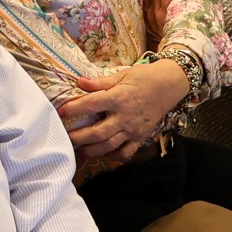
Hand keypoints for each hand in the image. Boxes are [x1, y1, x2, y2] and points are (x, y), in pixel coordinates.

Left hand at [59, 63, 186, 164]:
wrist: (170, 85)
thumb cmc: (144, 78)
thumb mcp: (122, 75)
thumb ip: (100, 82)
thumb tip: (80, 81)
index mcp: (118, 98)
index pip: (91, 104)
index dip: (74, 108)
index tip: (61, 112)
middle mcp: (125, 116)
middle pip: (98, 132)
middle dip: (79, 137)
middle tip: (66, 137)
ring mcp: (133, 129)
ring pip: (109, 145)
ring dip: (92, 150)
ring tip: (80, 150)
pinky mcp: (140, 137)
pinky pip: (126, 153)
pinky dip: (114, 157)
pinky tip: (103, 154)